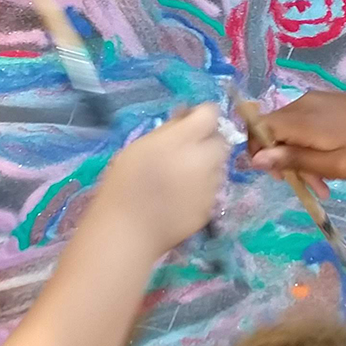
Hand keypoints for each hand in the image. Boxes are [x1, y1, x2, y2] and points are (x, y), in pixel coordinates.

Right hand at [94, 104, 227, 250]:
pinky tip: (180, 197)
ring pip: (218, 166)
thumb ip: (167, 130)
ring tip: (181, 177)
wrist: (128, 232)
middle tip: (187, 149)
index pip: (210, 114)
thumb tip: (185, 117)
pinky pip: (212, 190)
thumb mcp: (139, 147)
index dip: (202, 114)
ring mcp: (210, 187)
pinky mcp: (210, 208)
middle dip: (208, 141)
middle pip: (221, 141)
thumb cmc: (123, 185)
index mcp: (183, 141)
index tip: (189, 121)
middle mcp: (203, 161)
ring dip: (206, 165)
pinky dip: (201, 188)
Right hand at [247, 92, 345, 179]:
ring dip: (301, 158)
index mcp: (302, 118)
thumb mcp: (334, 165)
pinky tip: (330, 166)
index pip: (260, 127)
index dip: (258, 150)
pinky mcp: (330, 104)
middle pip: (276, 130)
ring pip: (292, 130)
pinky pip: (308, 125)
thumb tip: (255, 159)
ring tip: (324, 185)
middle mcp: (304, 103)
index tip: (277, 175)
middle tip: (308, 187)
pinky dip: (312, 146)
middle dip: (284, 160)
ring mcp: (318, 101)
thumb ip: (294, 160)